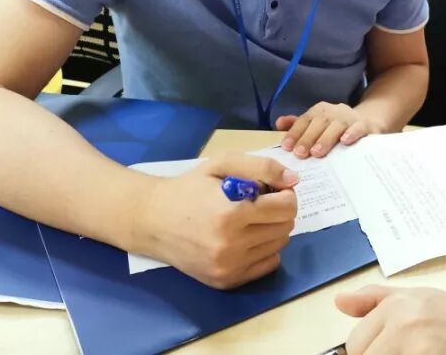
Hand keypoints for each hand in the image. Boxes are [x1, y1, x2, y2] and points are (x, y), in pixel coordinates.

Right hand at [132, 153, 298, 288]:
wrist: (152, 220)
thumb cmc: (189, 188)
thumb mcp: (221, 164)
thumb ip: (261, 167)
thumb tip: (294, 179)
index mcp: (231, 213)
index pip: (286, 207)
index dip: (285, 194)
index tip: (274, 189)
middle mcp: (231, 245)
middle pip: (285, 227)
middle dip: (280, 211)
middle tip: (261, 203)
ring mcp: (228, 267)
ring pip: (279, 246)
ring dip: (272, 230)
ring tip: (251, 219)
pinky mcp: (225, 281)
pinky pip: (267, 265)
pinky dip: (265, 250)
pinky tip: (247, 237)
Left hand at [276, 102, 375, 157]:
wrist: (367, 123)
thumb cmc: (336, 127)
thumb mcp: (316, 125)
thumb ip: (298, 125)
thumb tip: (278, 123)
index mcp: (319, 111)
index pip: (304, 120)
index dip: (295, 133)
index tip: (286, 147)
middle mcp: (333, 112)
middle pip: (319, 123)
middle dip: (308, 138)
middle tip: (300, 153)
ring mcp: (349, 118)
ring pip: (336, 126)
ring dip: (326, 138)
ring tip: (317, 152)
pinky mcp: (364, 125)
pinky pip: (358, 128)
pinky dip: (352, 133)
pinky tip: (345, 141)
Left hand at [336, 286, 445, 354]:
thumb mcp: (415, 296)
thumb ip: (374, 299)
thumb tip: (339, 301)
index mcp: (396, 306)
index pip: (355, 344)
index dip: (366, 352)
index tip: (384, 349)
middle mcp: (403, 325)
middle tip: (402, 351)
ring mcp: (416, 349)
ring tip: (414, 353)